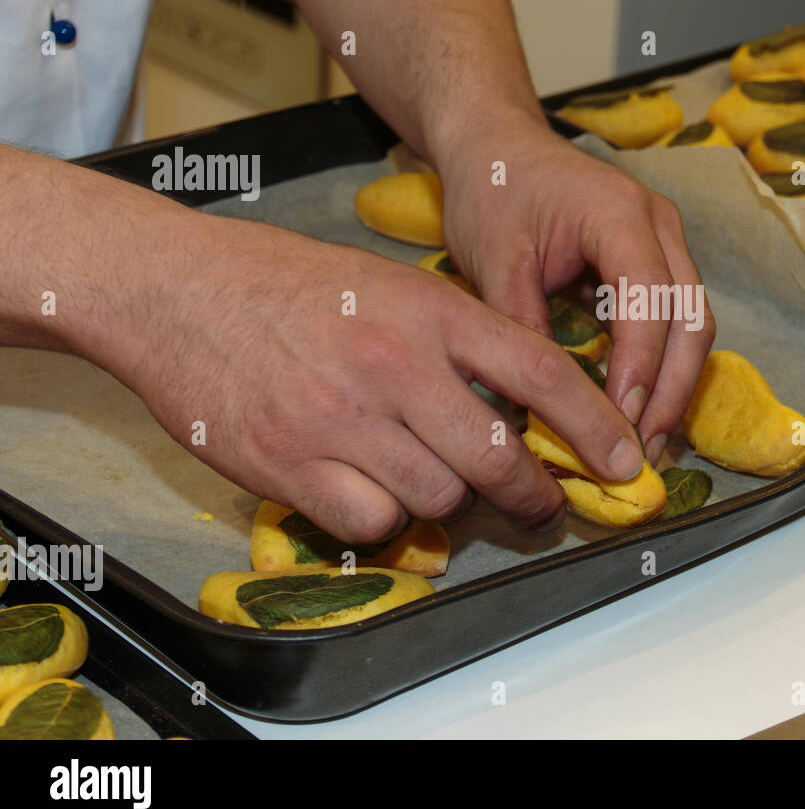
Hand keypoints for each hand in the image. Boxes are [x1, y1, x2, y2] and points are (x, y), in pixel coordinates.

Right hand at [99, 209, 647, 541]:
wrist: (177, 290)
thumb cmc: (290, 285)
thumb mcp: (391, 286)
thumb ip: (459, 340)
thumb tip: (524, 404)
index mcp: (430, 311)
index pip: (542, 375)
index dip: (595, 427)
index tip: (624, 459)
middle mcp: (395, 365)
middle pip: (500, 457)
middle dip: (534, 494)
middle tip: (541, 503)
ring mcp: (342, 419)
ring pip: (440, 498)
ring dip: (450, 502)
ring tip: (433, 480)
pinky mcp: (291, 465)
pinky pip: (373, 522)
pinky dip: (384, 519)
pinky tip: (370, 490)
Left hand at [436, 118, 715, 465]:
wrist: (497, 145)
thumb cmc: (491, 190)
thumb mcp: (493, 260)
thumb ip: (520, 327)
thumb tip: (535, 407)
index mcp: (620, 214)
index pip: (649, 300)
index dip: (640, 368)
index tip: (619, 424)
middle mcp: (659, 225)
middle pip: (691, 318)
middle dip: (672, 391)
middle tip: (643, 451)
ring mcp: (666, 240)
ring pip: (694, 323)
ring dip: (675, 385)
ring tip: (645, 442)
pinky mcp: (657, 259)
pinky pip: (676, 319)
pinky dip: (663, 366)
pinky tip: (640, 408)